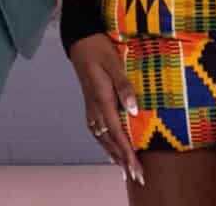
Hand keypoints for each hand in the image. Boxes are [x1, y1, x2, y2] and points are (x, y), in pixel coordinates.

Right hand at [66, 34, 143, 185]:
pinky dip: (102, 141)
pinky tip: (107, 146)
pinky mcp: (89, 101)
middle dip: (122, 159)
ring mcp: (90, 104)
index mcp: (102, 98)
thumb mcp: (114, 63)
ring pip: (100, 136)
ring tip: (122, 168)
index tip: (136, 168)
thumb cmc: (99, 48)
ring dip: (112, 153)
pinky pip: (95, 128)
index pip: (117, 133)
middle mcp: (95, 106)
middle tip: (136, 176)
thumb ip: (124, 87)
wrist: (79, 39)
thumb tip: (134, 111)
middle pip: (109, 140)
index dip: (127, 153)